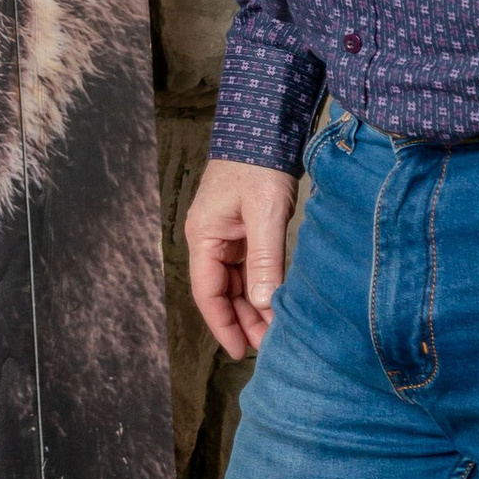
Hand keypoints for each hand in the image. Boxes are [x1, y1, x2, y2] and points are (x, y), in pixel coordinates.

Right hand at [187, 159, 297, 360]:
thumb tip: (264, 303)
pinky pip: (247, 267)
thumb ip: (265, 260)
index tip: (241, 352)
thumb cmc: (260, 164)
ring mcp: (225, 234)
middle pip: (221, 293)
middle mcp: (209, 239)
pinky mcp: (243, 228)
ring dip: (252, 306)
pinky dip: (260, 286)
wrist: (265, 125)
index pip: (208, 294)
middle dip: (243, 321)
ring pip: (235, 283)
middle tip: (267, 347)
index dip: (224, 326)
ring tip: (274, 331)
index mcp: (203, 237)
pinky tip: (275, 301)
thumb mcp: (266, 213)